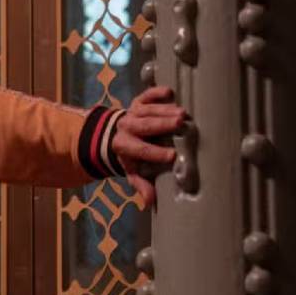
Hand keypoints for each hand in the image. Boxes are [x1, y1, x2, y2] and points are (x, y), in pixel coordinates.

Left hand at [112, 85, 185, 206]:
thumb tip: (150, 202)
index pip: (141, 150)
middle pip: (145, 125)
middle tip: (180, 123)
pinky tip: (168, 92)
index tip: (172, 156)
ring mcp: (132, 112)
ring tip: (182, 113)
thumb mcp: (132, 171)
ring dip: (165, 110)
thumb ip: (140, 184)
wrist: (113, 134)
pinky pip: (145, 95)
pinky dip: (155, 93)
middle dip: (162, 124)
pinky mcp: (137, 102)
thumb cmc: (129, 155)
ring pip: (148, 110)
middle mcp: (126, 127)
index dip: (155, 153)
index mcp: (124, 146)